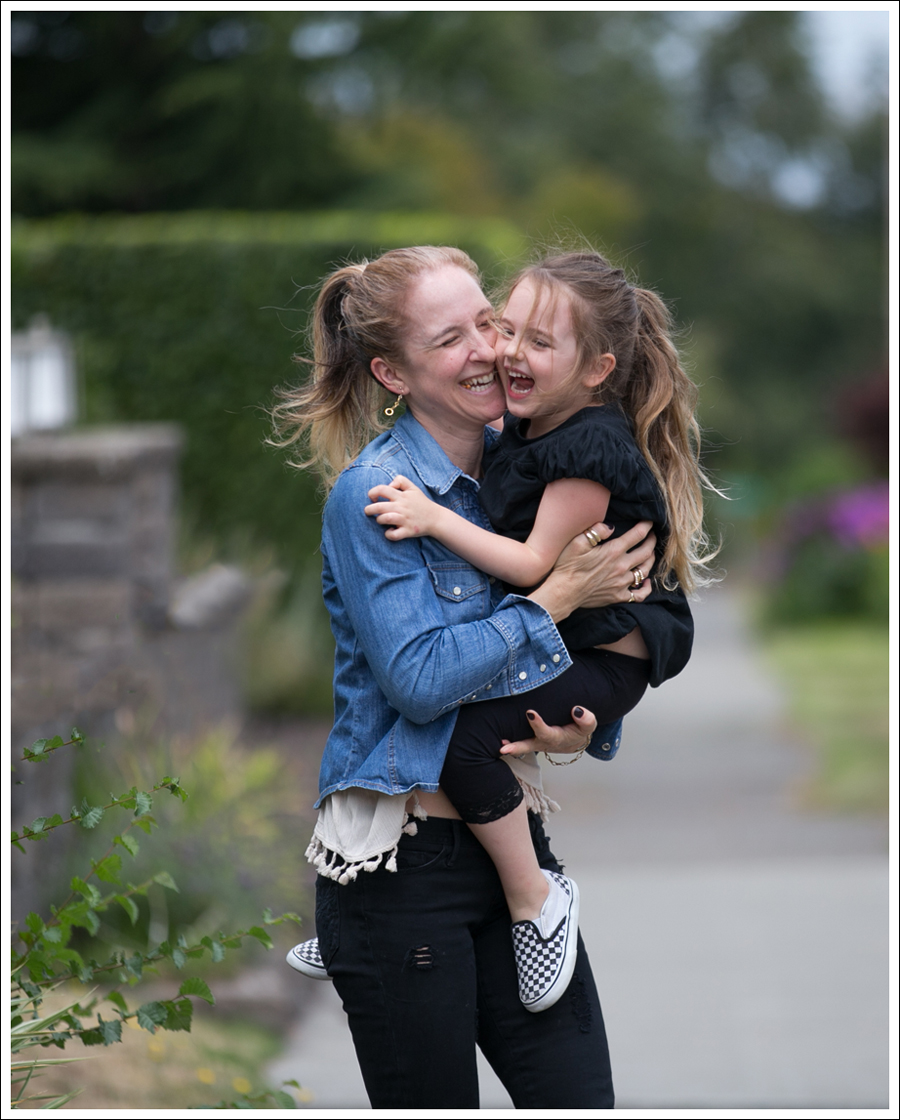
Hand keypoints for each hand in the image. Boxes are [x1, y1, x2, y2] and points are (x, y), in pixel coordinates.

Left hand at [365, 475, 439, 539]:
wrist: (436, 518)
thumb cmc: (422, 503)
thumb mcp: (413, 488)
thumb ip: (400, 481)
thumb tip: (389, 485)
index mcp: (402, 496)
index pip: (381, 489)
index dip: (372, 492)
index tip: (372, 498)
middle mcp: (402, 507)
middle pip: (379, 506)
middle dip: (369, 509)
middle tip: (369, 512)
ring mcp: (405, 519)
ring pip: (385, 519)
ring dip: (379, 520)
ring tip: (380, 520)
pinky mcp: (408, 531)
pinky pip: (394, 535)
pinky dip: (389, 534)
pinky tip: (390, 531)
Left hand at [500, 706, 597, 757]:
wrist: (578, 737)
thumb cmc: (580, 729)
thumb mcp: (588, 725)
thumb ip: (586, 720)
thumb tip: (578, 711)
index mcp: (557, 738)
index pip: (546, 733)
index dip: (538, 724)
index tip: (530, 713)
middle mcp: (544, 742)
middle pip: (529, 746)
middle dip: (517, 747)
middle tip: (504, 747)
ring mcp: (536, 742)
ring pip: (522, 746)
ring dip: (511, 747)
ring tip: (499, 745)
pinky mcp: (532, 739)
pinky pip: (520, 742)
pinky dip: (510, 741)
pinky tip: (500, 738)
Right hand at [530, 520, 655, 620]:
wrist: (563, 592)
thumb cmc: (568, 566)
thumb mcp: (577, 542)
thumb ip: (596, 531)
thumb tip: (611, 527)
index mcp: (613, 551)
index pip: (637, 535)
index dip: (646, 526)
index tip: (649, 521)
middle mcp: (621, 567)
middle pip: (646, 552)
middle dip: (652, 541)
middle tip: (653, 535)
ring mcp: (621, 583)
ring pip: (645, 571)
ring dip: (651, 560)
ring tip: (650, 554)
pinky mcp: (618, 596)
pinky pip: (639, 595)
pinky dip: (646, 588)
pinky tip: (645, 582)